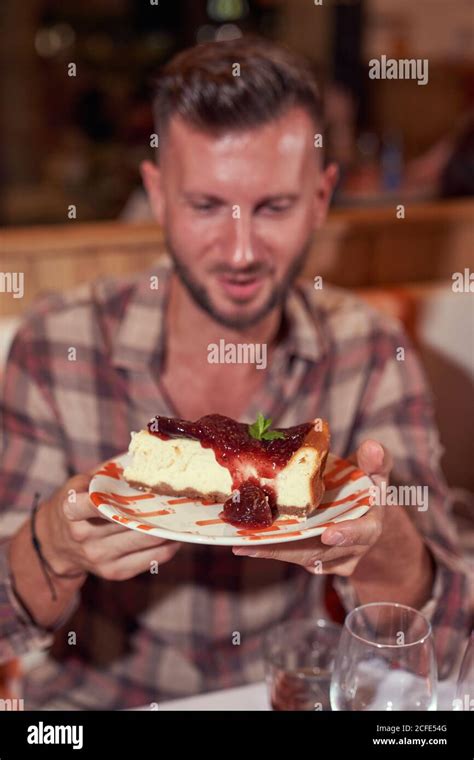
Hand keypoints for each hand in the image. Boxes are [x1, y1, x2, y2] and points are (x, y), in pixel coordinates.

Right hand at [37, 473, 181, 580]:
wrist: (55, 545)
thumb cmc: (75, 506)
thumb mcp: (80, 484)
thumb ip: (106, 473)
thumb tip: (141, 458)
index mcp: (71, 511)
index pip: (89, 505)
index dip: (109, 499)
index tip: (133, 489)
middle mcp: (82, 536)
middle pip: (125, 522)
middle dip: (153, 510)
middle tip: (177, 499)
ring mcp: (98, 557)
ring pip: (141, 541)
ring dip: (165, 529)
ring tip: (182, 516)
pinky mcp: (112, 572)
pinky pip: (146, 561)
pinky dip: (165, 548)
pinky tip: (175, 536)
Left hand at [232, 439, 389, 576]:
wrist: (361, 511)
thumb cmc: (366, 484)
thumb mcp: (375, 469)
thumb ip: (375, 459)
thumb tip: (372, 446)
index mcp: (370, 524)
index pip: (363, 532)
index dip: (347, 534)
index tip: (329, 533)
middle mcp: (350, 547)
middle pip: (323, 551)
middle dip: (293, 547)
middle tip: (265, 541)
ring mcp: (330, 558)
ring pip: (300, 555)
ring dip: (272, 550)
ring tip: (243, 543)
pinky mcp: (310, 559)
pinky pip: (289, 555)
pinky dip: (266, 550)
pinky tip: (241, 544)